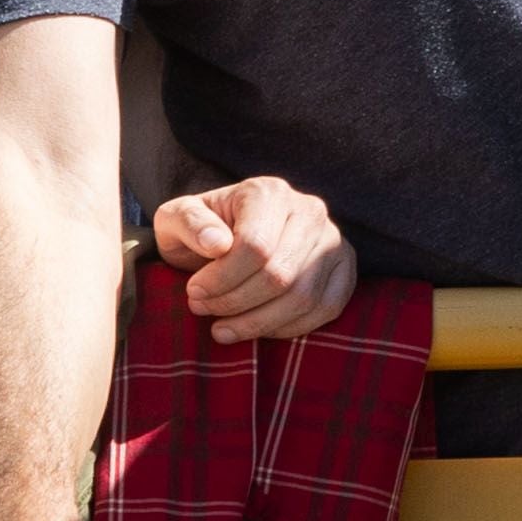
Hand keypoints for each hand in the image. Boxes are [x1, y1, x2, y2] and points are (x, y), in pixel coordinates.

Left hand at [148, 175, 359, 345]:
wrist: (231, 235)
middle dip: (235, 303)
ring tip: (222, 326)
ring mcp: (333, 239)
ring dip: (257, 322)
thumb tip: (217, 243)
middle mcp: (310, 210)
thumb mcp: (176, 219)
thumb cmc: (200, 230)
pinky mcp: (344, 267)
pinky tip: (257, 327)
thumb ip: (189, 223)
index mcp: (268, 192)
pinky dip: (288, 328)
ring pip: (303, 297)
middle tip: (203, 309)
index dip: (221, 279)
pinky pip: (325, 309)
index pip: (255, 246)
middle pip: (279, 275)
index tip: (194, 291)